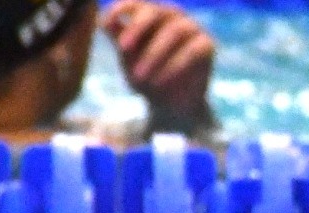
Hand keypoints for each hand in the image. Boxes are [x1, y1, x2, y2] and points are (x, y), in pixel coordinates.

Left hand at [102, 0, 214, 129]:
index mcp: (151, 14)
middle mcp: (172, 15)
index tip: (107, 24)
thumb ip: (119, 38)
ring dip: (154, 54)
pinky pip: (192, 50)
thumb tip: (101, 21)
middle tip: (123, 49)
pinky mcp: (207, 45)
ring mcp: (192, 28)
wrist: (170, 107)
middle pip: (155, 12)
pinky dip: (174, 66)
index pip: (135, 3)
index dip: (120, 9)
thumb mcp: (127, 59)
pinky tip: (160, 82)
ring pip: (174, 31)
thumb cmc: (146, 78)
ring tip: (139, 77)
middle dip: (137, 28)